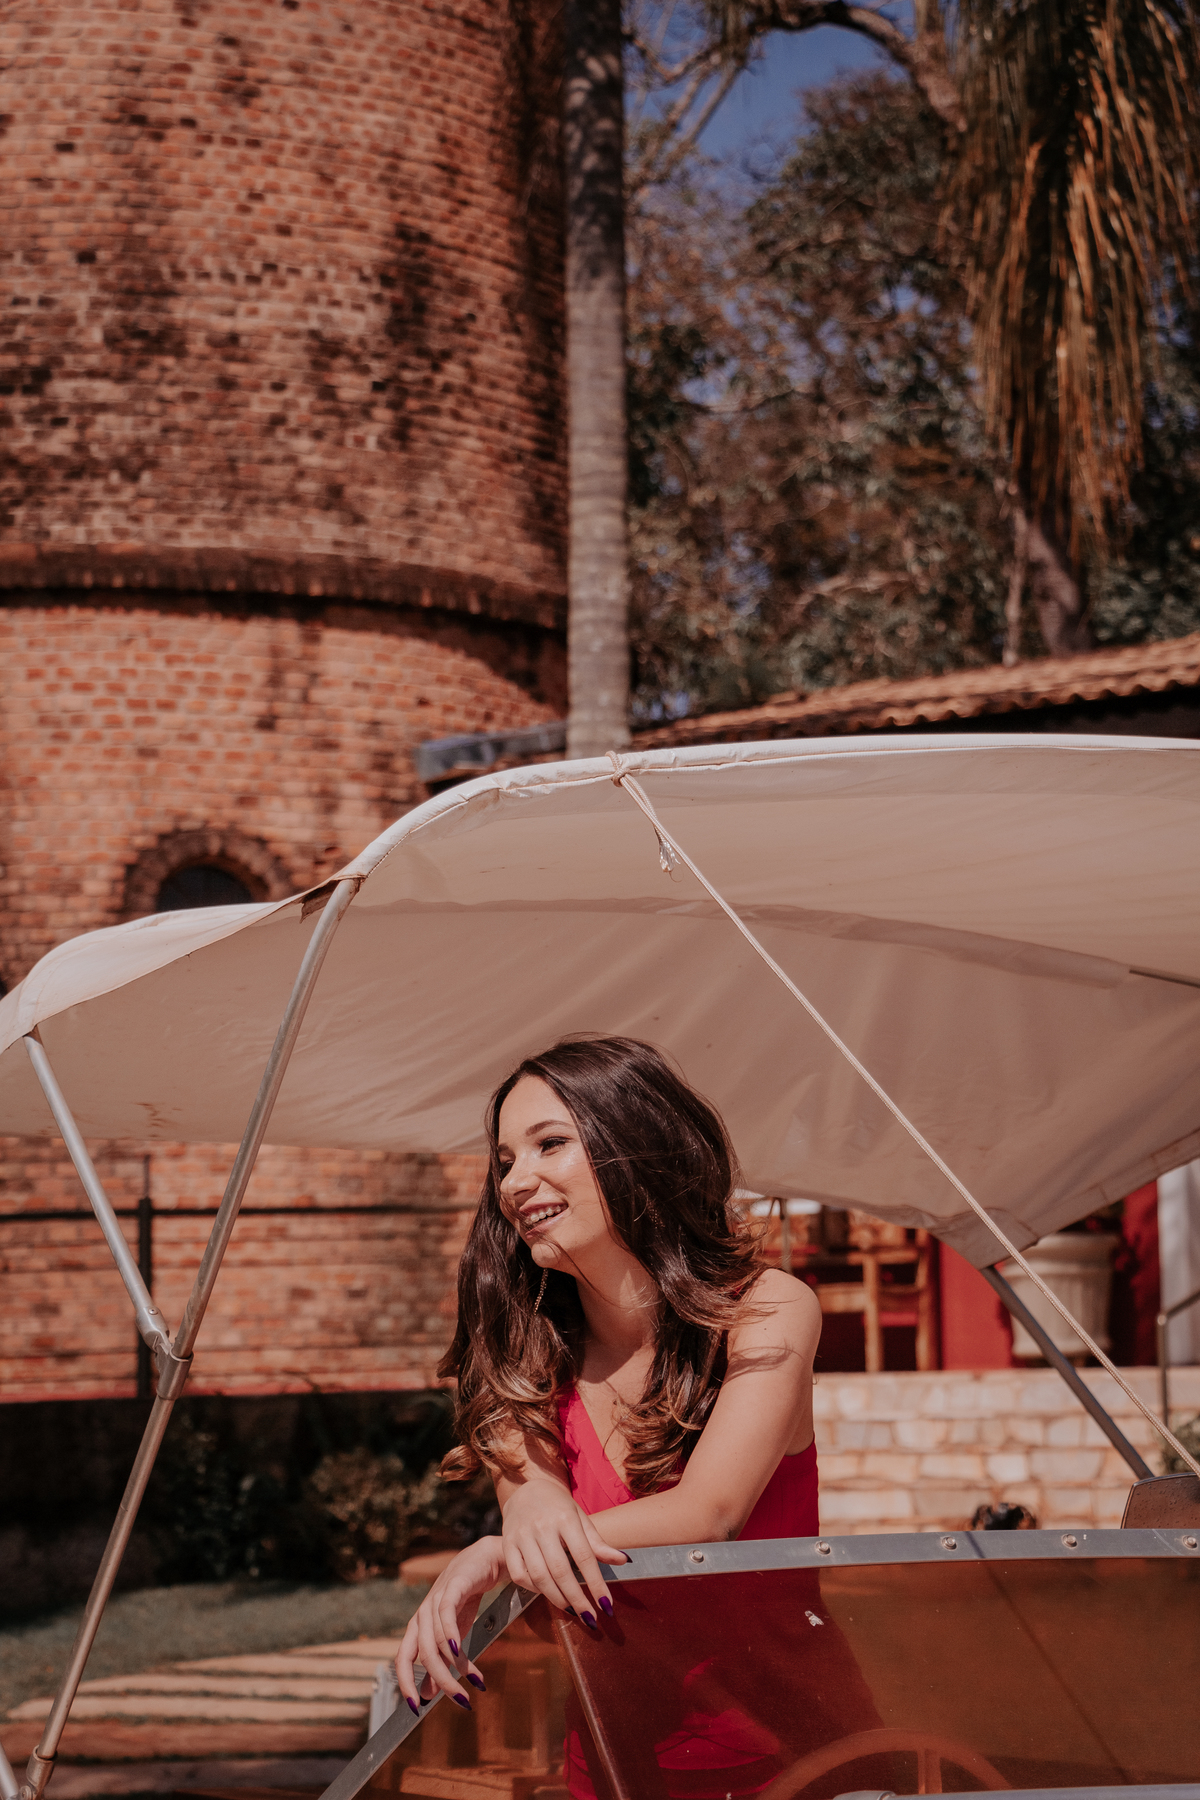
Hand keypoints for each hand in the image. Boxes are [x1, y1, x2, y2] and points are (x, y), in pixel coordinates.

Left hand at [395, 1535, 506, 1713]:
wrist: (486, 1560)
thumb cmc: (466, 1598)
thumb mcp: (453, 1636)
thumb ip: (440, 1663)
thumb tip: (427, 1695)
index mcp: (418, 1626)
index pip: (403, 1658)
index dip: (405, 1684)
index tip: (414, 1709)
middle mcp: (422, 1613)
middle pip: (422, 1654)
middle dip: (441, 1681)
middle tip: (461, 1701)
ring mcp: (435, 1598)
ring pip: (436, 1639)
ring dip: (457, 1666)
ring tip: (476, 1681)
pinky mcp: (453, 1586)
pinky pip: (446, 1613)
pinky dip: (451, 1635)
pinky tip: (460, 1652)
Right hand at [501, 1477, 627, 1621]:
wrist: (526, 1489)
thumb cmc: (559, 1507)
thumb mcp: (580, 1518)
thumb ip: (598, 1542)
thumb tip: (623, 1561)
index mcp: (565, 1518)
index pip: (584, 1556)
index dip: (596, 1583)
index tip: (606, 1605)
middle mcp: (542, 1526)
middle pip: (560, 1571)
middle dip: (577, 1599)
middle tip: (590, 1618)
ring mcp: (522, 1535)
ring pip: (539, 1577)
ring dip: (557, 1599)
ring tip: (572, 1610)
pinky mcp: (507, 1544)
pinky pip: (519, 1575)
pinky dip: (533, 1590)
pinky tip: (547, 1593)